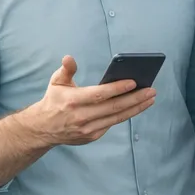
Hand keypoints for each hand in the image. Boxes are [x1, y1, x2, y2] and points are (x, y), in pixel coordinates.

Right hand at [22, 55, 155, 147]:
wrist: (42, 128)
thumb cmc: (53, 100)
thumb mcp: (56, 82)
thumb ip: (66, 69)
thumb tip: (69, 58)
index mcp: (73, 101)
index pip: (100, 95)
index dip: (117, 89)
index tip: (134, 82)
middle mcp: (81, 117)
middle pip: (113, 108)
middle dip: (135, 99)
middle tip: (152, 90)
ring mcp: (87, 129)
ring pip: (116, 118)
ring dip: (136, 108)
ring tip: (150, 98)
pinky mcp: (91, 136)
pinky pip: (112, 124)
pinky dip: (125, 115)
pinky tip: (137, 106)